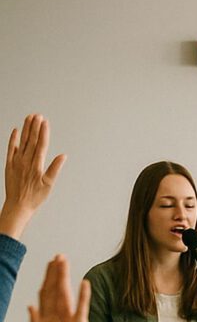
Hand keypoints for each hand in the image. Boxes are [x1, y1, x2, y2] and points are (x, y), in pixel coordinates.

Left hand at [0, 115, 66, 239]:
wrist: (18, 205)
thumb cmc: (35, 197)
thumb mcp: (49, 185)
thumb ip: (55, 168)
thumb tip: (63, 156)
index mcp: (36, 165)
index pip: (41, 145)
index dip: (43, 132)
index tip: (45, 122)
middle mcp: (25, 161)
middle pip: (31, 140)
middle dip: (34, 126)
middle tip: (37, 115)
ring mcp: (16, 161)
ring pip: (21, 141)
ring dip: (25, 129)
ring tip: (29, 118)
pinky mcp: (9, 164)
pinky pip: (11, 148)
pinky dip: (13, 139)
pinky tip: (16, 130)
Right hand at [27, 255, 90, 321]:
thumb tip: (30, 306)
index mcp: (45, 321)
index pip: (45, 294)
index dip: (48, 278)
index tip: (51, 264)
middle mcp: (52, 320)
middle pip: (52, 291)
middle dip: (55, 272)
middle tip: (59, 256)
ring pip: (62, 295)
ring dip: (63, 277)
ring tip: (64, 262)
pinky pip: (81, 309)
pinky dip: (82, 296)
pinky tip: (85, 283)